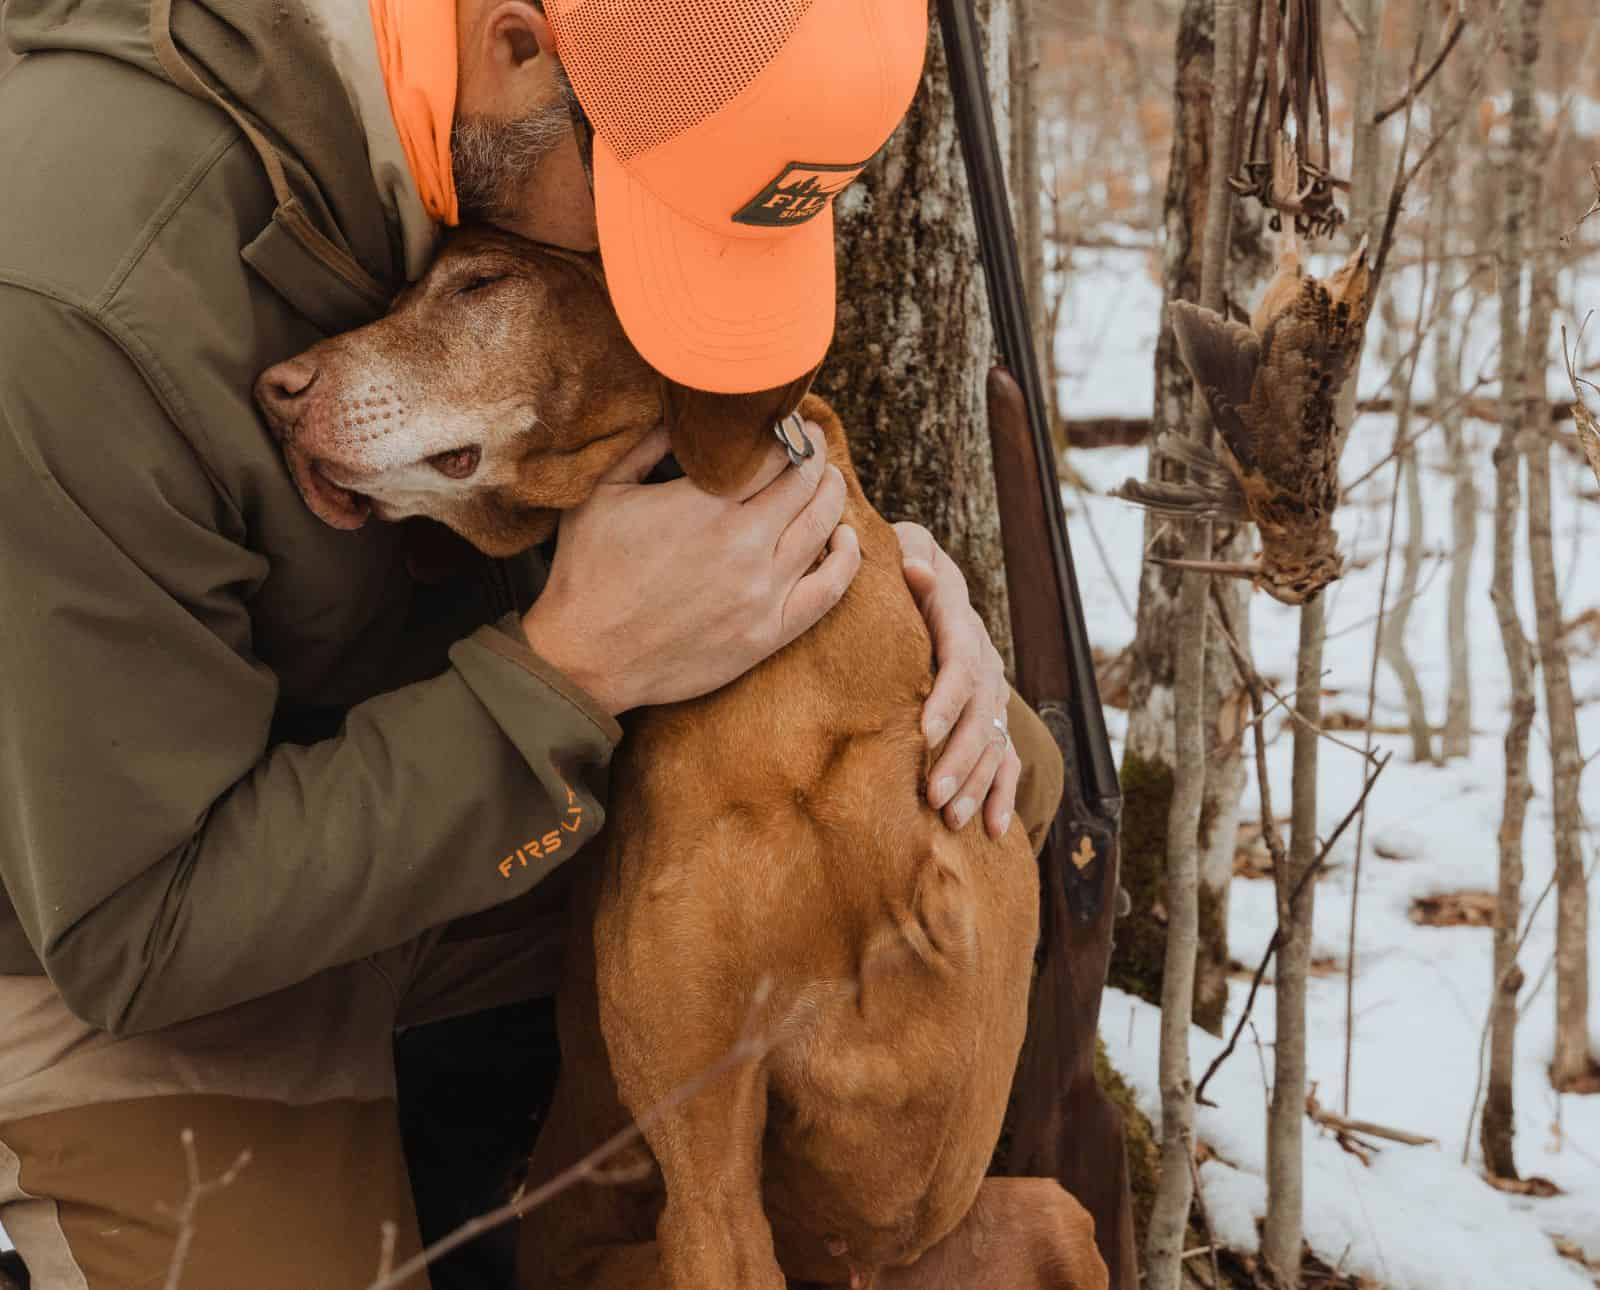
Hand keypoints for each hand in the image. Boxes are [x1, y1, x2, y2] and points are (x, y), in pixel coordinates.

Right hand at [523, 424, 859, 715]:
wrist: (585, 658)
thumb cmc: (588, 574)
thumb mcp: (603, 493)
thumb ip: (645, 444)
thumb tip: (682, 411)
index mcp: (705, 505)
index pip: (772, 453)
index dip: (786, 430)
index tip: (785, 422)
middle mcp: (743, 545)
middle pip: (805, 482)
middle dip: (811, 454)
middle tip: (808, 441)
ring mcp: (761, 592)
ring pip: (823, 527)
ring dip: (831, 494)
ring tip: (826, 480)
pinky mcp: (768, 633)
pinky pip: (829, 590)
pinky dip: (846, 558)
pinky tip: (844, 538)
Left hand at [895, 522, 1019, 838]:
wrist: (934, 576)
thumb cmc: (906, 566)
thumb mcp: (908, 549)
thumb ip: (911, 557)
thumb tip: (915, 569)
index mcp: (962, 627)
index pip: (961, 666)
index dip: (948, 700)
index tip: (926, 732)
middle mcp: (986, 664)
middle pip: (981, 716)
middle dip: (959, 759)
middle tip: (931, 795)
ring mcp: (993, 694)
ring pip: (994, 744)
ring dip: (975, 784)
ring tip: (951, 820)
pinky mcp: (991, 717)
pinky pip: (1004, 761)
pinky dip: (1000, 795)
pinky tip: (990, 830)